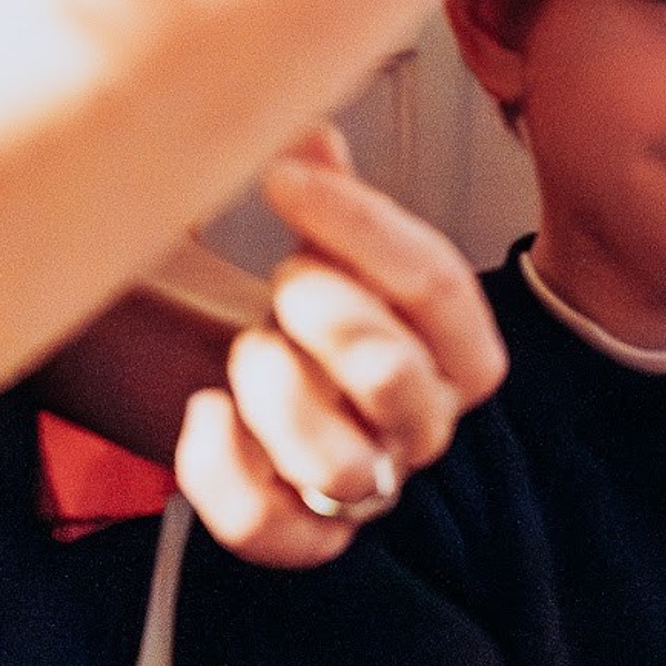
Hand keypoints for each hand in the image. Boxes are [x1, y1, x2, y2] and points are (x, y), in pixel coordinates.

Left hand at [173, 131, 504, 567]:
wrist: (256, 387)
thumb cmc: (308, 310)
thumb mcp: (328, 242)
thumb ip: (330, 191)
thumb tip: (309, 133)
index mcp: (461, 349)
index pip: (438, 287)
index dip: (360, 225)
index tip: (284, 179)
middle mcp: (426, 422)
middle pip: (393, 376)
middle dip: (323, 313)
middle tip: (281, 281)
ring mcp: (371, 483)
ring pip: (339, 463)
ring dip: (274, 391)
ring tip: (248, 351)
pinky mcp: (305, 532)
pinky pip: (275, 531)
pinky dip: (227, 473)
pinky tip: (204, 414)